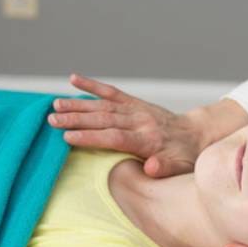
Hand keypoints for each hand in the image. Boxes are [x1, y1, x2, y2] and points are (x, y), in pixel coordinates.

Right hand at [48, 74, 201, 177]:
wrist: (195, 134)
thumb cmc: (185, 157)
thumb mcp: (180, 168)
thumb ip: (165, 168)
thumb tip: (150, 167)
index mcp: (147, 140)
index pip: (115, 137)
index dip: (91, 137)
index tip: (68, 137)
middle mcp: (140, 121)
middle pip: (104, 119)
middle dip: (77, 119)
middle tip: (52, 120)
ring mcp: (136, 109)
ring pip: (104, 105)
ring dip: (79, 104)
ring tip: (55, 104)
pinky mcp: (134, 102)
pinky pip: (112, 92)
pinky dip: (93, 85)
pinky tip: (74, 78)